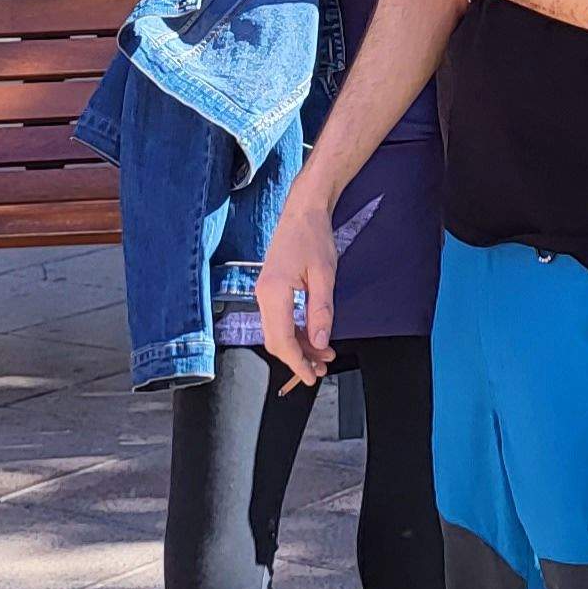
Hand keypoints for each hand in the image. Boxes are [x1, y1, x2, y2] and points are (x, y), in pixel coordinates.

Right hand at [252, 186, 343, 390]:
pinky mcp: (270, 290)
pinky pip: (279, 320)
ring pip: (277, 332)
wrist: (303, 211)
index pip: (282, 340)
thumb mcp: (324, 275)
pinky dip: (295, 333)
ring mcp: (264, 292)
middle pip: (275, 341)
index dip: (297, 363)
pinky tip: (313, 337)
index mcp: (274, 292)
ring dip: (299, 347)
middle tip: (321, 370)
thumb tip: (320, 342)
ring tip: (323, 355)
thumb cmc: (313, 236)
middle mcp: (263, 295)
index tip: (312, 376)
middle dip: (298, 359)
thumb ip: (321, 311)